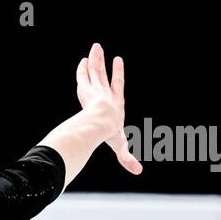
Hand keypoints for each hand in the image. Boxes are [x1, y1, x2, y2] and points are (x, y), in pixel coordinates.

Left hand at [76, 42, 141, 174]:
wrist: (100, 123)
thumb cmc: (111, 132)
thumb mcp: (120, 145)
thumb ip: (126, 157)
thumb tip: (138, 172)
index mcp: (116, 102)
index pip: (118, 85)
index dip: (118, 74)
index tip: (118, 61)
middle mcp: (106, 93)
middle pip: (103, 75)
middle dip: (102, 62)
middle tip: (99, 50)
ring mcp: (96, 90)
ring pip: (94, 71)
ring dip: (94, 59)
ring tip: (94, 47)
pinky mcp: (85, 89)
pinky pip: (83, 76)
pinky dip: (82, 69)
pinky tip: (82, 60)